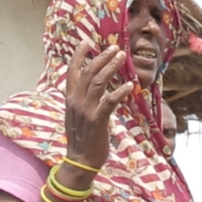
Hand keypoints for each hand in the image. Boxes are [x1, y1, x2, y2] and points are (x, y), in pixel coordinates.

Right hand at [64, 42, 132, 170]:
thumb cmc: (83, 137)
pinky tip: (130, 85)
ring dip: (111, 67)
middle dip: (101, 57)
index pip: (72, 72)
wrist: (80, 160)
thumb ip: (82, 99)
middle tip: (115, 48)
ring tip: (122, 57)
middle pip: (87, 72)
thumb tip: (92, 86)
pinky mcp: (97, 121)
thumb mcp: (77, 115)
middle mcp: (76, 102)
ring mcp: (86, 111)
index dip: (78, 56)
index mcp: (70, 99)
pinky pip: (109, 102)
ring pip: (98, 82)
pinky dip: (120, 92)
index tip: (86, 42)